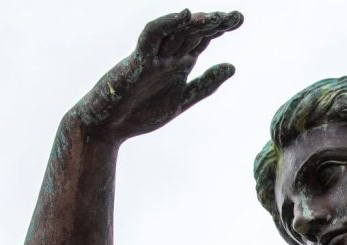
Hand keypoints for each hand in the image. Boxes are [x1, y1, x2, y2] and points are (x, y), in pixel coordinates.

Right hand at [72, 9, 242, 140]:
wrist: (108, 126)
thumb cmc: (141, 114)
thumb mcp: (183, 99)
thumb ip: (205, 84)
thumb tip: (232, 66)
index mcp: (178, 64)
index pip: (201, 39)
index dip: (219, 28)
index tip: (238, 19)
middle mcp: (167, 56)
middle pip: (193, 33)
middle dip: (215, 23)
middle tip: (238, 16)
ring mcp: (152, 57)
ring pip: (176, 32)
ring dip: (197, 23)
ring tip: (218, 17)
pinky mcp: (137, 61)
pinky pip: (152, 36)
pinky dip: (167, 24)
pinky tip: (184, 15)